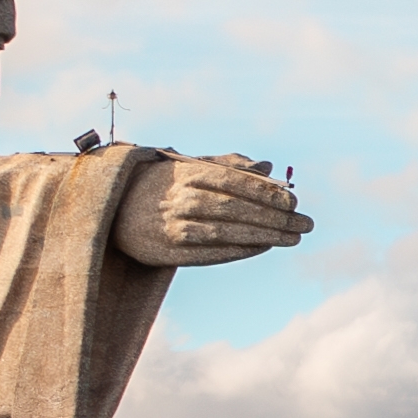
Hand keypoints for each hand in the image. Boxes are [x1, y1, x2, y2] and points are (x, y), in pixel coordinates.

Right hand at [116, 152, 310, 269]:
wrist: (113, 209)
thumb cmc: (161, 184)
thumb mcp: (189, 165)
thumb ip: (229, 165)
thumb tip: (269, 168)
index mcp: (186, 172)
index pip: (233, 181)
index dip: (265, 192)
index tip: (294, 201)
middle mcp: (179, 198)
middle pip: (234, 208)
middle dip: (274, 217)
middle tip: (305, 224)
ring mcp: (171, 225)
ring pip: (225, 232)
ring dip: (263, 236)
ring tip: (292, 238)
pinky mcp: (167, 251)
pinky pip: (210, 252)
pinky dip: (239, 250)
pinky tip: (263, 247)